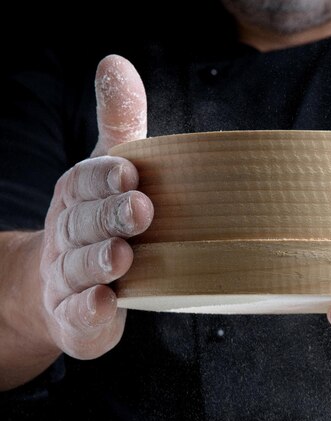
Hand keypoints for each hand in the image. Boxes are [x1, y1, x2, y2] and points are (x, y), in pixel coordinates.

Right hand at [39, 55, 152, 358]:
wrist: (58, 290)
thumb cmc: (96, 223)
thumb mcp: (107, 173)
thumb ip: (118, 126)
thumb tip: (116, 62)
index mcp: (78, 197)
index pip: (86, 181)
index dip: (105, 176)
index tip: (130, 170)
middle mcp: (69, 235)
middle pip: (85, 223)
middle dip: (109, 215)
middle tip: (140, 208)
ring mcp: (68, 278)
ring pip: (81, 267)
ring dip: (100, 260)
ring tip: (122, 256)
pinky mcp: (77, 316)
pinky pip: (79, 314)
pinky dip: (89, 309)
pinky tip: (105, 303)